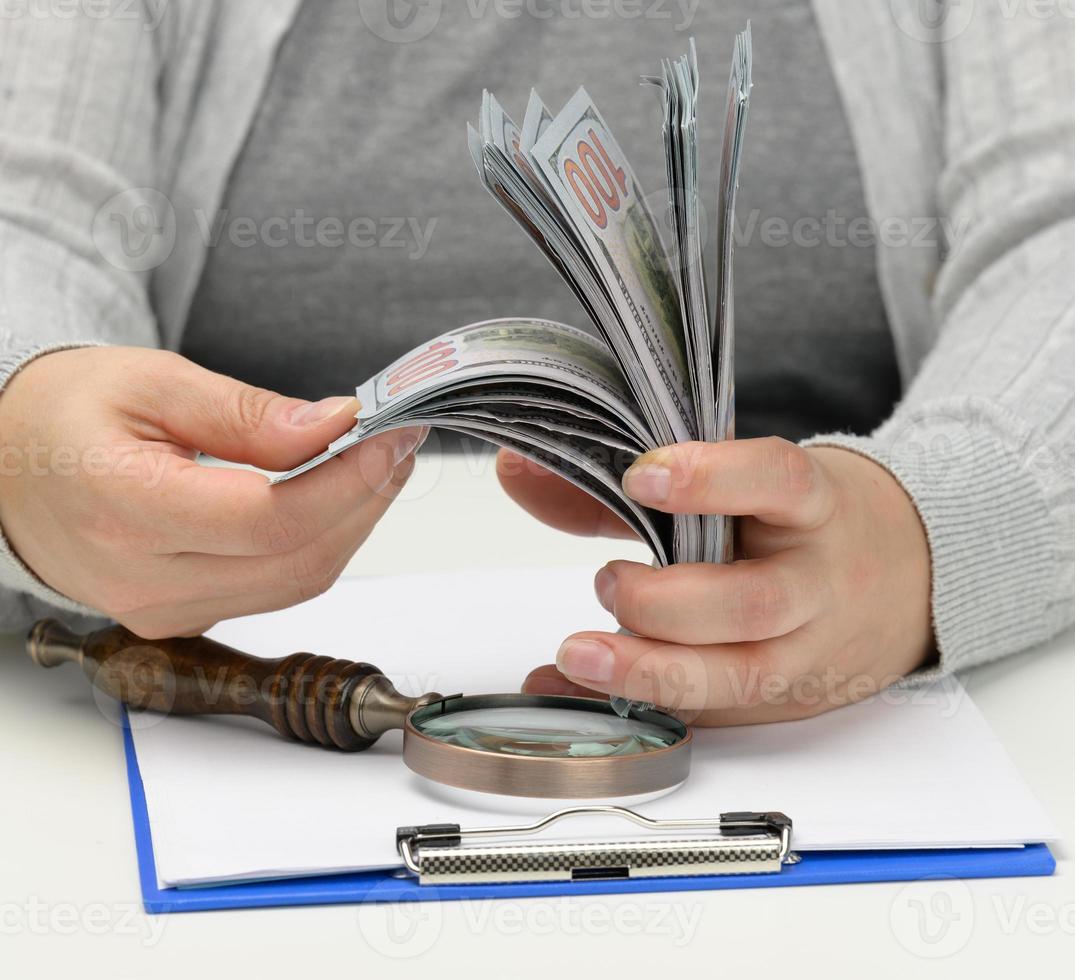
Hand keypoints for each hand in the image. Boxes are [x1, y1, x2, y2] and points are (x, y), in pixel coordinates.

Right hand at [0, 347, 423, 637]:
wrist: (10, 464)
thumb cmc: (68, 414)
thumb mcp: (153, 381)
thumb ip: (248, 413)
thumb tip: (333, 427)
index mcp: (124, 507)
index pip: (270, 518)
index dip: (348, 482)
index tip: (391, 438)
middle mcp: (141, 578)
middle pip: (295, 560)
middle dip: (364, 501)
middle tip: (396, 445)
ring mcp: (162, 609)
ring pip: (294, 582)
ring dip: (350, 526)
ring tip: (374, 467)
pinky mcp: (180, 616)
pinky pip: (273, 589)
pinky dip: (316, 545)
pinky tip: (332, 500)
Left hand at [499, 439, 934, 723]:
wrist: (908, 576)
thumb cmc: (803, 521)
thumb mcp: (738, 482)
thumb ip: (627, 478)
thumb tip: (516, 468)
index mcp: (814, 504)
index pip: (777, 481)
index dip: (711, 479)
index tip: (642, 473)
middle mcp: (817, 582)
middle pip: (754, 603)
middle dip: (664, 602)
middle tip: (606, 582)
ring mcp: (807, 651)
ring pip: (741, 676)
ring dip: (650, 671)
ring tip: (579, 654)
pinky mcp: (783, 699)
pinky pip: (712, 715)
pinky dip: (638, 709)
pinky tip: (578, 695)